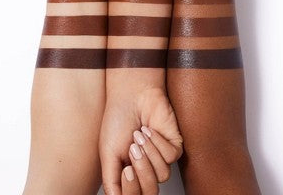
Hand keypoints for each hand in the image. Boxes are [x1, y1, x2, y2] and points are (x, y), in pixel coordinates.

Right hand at [100, 74, 182, 194]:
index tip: (125, 170)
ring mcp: (161, 158)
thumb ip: (111, 182)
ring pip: (162, 174)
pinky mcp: (174, 145)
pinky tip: (148, 129)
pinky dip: (157, 142)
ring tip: (138, 135)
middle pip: (150, 191)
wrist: (131, 96)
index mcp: (130, 173)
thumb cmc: (118, 121)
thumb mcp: (108, 154)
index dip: (131, 189)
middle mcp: (146, 168)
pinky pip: (170, 156)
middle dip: (141, 170)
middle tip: (132, 149)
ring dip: (148, 153)